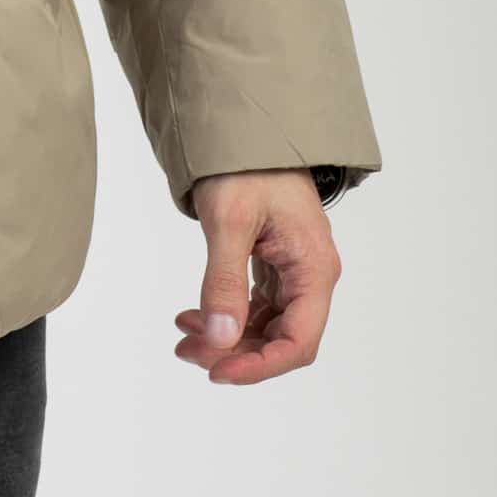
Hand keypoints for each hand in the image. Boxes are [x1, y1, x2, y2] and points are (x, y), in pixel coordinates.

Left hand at [175, 168, 340, 386]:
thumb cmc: (246, 165)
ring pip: (266, 324)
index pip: (299, 342)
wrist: (246, 125)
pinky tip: (194, 316)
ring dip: (228, 337)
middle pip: (282, 338)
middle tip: (187, 352)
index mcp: (314, 268)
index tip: (218, 372)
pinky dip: (226, 313)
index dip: (260, 366)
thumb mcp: (230, 220)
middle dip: (236, 353)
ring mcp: (292, 269)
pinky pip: (255, 303)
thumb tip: (220, 338)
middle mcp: (310, 274)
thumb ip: (224, 281)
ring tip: (183, 337)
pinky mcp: (273, 261)